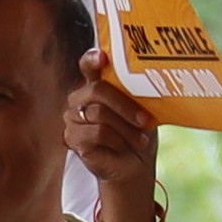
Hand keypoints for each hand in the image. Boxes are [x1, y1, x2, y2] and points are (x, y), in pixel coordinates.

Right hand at [64, 59, 160, 221]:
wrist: (134, 165)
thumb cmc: (138, 133)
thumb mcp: (142, 110)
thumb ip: (137, 94)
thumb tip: (149, 81)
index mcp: (97, 85)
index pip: (89, 65)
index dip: (93, 58)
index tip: (103, 57)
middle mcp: (80, 98)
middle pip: (97, 89)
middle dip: (125, 105)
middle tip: (144, 120)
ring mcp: (73, 118)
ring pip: (98, 113)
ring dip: (125, 128)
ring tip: (138, 140)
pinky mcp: (71, 138)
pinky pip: (96, 132)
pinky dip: (116, 140)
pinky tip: (122, 147)